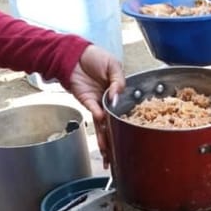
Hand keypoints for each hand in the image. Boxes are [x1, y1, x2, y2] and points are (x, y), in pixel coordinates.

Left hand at [68, 45, 124, 167]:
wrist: (75, 55)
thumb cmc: (95, 57)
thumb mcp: (113, 66)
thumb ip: (118, 81)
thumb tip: (118, 97)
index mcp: (119, 93)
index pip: (127, 111)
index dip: (130, 124)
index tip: (135, 136)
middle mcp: (109, 101)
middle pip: (114, 124)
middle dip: (116, 141)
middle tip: (118, 156)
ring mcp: (98, 103)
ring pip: (104, 124)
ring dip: (105, 138)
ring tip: (109, 152)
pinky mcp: (86, 101)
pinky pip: (95, 111)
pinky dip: (99, 116)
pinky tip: (103, 123)